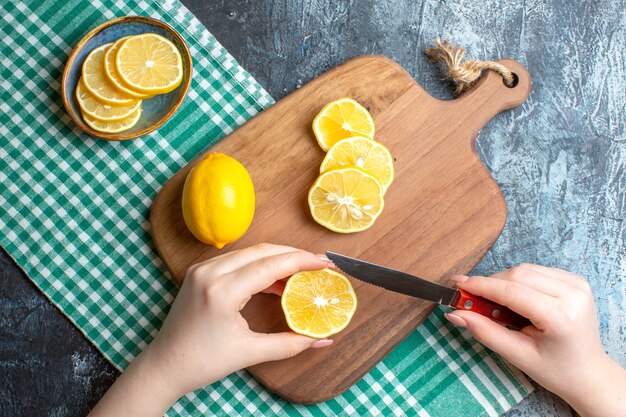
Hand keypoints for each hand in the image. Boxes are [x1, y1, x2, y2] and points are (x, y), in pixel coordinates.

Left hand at [89, 244, 332, 416]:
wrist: (164, 365)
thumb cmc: (202, 362)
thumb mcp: (250, 353)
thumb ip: (290, 344)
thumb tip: (323, 339)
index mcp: (222, 291)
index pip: (271, 265)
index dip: (302, 261)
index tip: (325, 262)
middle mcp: (210, 272)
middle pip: (262, 251)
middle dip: (293, 255)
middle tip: (318, 265)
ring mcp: (202, 269)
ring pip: (249, 252)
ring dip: (276, 259)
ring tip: (300, 274)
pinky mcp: (199, 271)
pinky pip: (236, 260)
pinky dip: (258, 265)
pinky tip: (274, 280)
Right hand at [445, 264, 625, 416]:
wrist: (588, 373)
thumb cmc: (555, 370)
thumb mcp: (518, 356)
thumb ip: (485, 331)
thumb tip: (456, 313)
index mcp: (561, 317)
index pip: (512, 291)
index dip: (480, 286)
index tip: (458, 286)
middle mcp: (573, 294)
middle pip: (517, 275)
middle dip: (489, 284)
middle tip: (470, 297)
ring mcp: (578, 284)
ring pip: (525, 269)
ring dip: (503, 281)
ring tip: (495, 302)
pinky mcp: (576, 280)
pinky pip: (536, 271)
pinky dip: (519, 280)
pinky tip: (516, 298)